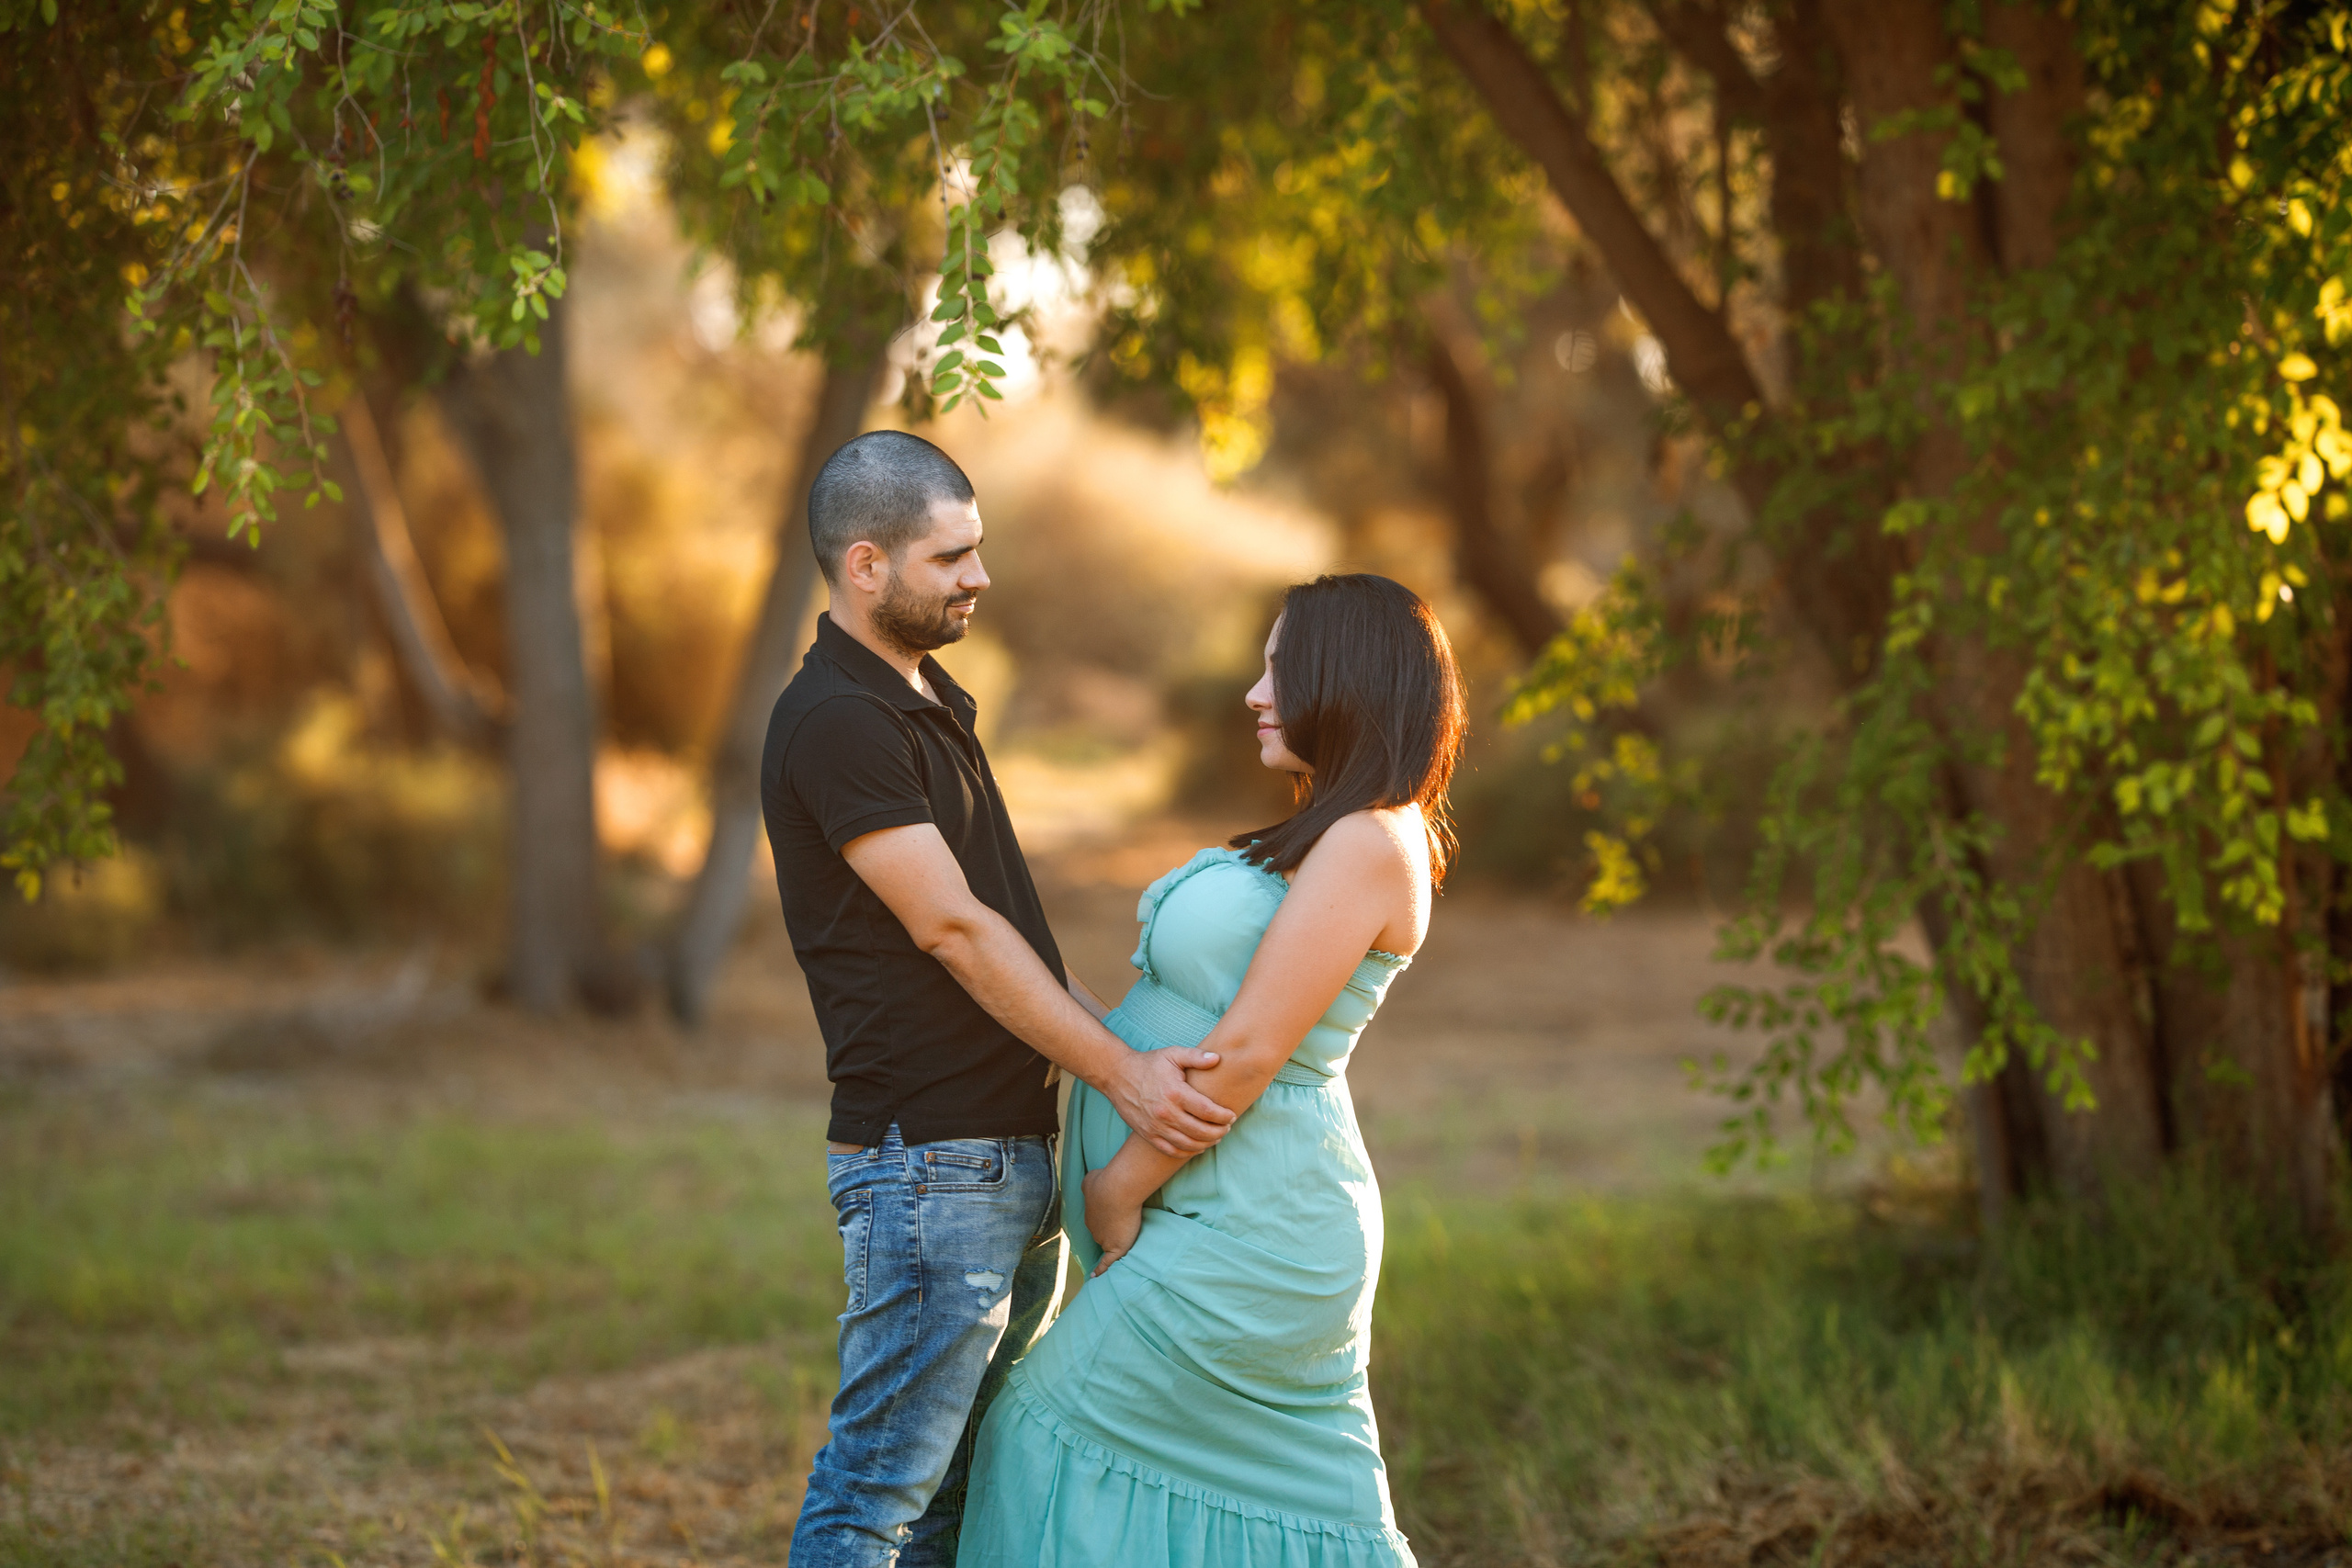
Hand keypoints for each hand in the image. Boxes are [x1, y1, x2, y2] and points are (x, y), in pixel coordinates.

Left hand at [1082, 1168, 1142, 1274]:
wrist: (1116, 1191)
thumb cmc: (1105, 1182)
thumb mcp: (1091, 1179)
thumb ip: (1090, 1185)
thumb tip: (1090, 1186)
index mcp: (1089, 1214)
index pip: (1096, 1221)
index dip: (1102, 1218)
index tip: (1108, 1215)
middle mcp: (1094, 1229)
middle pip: (1100, 1233)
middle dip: (1107, 1229)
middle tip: (1118, 1223)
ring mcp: (1104, 1239)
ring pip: (1106, 1244)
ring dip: (1110, 1243)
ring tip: (1118, 1245)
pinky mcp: (1116, 1247)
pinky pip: (1107, 1262)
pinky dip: (1101, 1270)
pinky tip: (1096, 1276)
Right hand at [1105, 1047, 1234, 1156]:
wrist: (1118, 1075)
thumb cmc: (1149, 1064)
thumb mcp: (1173, 1054)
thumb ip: (1196, 1056)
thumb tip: (1218, 1058)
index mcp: (1175, 1093)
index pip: (1207, 1111)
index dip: (1224, 1116)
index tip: (1232, 1115)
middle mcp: (1165, 1113)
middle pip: (1200, 1131)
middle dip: (1219, 1132)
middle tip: (1227, 1128)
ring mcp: (1155, 1126)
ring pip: (1188, 1144)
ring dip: (1206, 1144)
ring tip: (1216, 1138)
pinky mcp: (1147, 1134)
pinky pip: (1170, 1150)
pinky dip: (1187, 1152)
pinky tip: (1197, 1147)